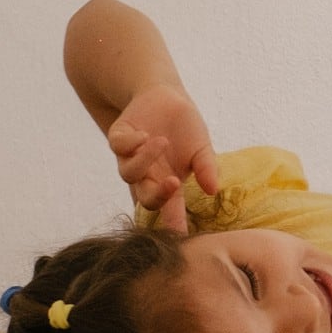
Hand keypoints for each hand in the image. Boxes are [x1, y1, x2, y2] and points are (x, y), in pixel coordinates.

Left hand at [106, 83, 220, 231]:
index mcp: (167, 183)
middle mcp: (146, 176)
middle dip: (157, 196)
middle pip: (145, 198)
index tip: (180, 235)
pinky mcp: (119, 138)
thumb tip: (213, 190)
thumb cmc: (186, 129)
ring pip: (128, 173)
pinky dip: (132, 143)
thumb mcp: (202, 149)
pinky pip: (118, 147)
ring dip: (145, 160)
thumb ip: (207, 169)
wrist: (166, 97)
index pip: (170, 209)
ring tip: (162, 142)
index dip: (173, 223)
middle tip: (174, 183)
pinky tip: (146, 135)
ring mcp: (129, 158)